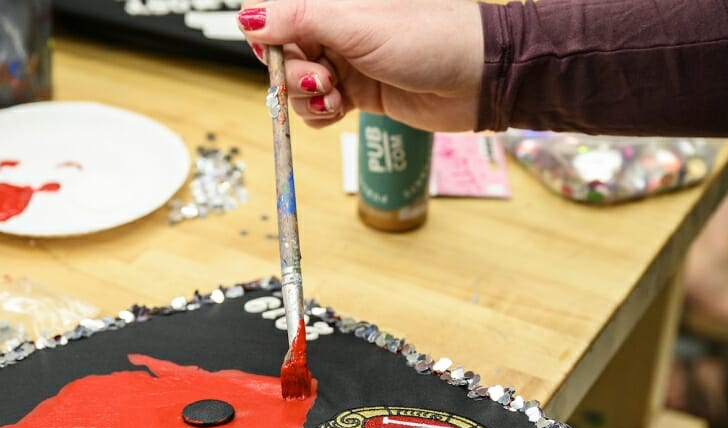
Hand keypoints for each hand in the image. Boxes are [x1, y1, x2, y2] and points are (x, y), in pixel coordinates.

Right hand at [237, 0, 484, 130]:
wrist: (479, 79)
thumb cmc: (431, 39)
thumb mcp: (356, 24)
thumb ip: (298, 18)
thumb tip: (248, 17)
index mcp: (333, 2)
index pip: (275, 16)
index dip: (267, 38)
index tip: (273, 55)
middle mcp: (336, 28)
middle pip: (281, 54)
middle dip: (291, 75)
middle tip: (322, 80)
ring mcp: (347, 61)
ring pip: (298, 85)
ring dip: (308, 98)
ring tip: (337, 97)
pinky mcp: (359, 92)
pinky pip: (319, 107)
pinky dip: (322, 115)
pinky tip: (340, 111)